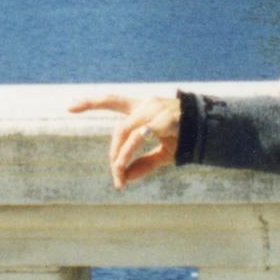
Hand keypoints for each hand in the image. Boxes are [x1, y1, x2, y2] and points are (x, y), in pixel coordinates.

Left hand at [67, 93, 181, 188]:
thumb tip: (124, 179)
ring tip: (118, 175)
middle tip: (115, 175)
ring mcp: (154, 110)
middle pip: (118, 128)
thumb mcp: (162, 153)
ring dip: (118, 156)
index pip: (112, 101)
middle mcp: (145, 106)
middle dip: (113, 153)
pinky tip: (123, 166)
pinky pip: (138, 137)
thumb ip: (143, 164)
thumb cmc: (184, 138)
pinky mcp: (162, 119)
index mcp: (142, 109)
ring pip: (125, 133)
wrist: (211, 129)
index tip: (68, 106)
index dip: (90, 102)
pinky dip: (128, 153)